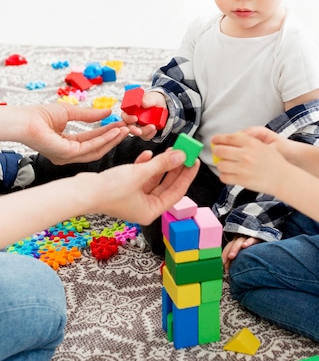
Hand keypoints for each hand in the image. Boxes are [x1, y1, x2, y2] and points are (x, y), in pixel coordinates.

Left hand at [11, 103, 129, 163]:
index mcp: (67, 144)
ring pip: (97, 150)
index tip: (119, 124)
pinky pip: (91, 148)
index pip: (91, 140)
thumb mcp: (70, 112)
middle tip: (127, 128)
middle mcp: (68, 153)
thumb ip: (89, 114)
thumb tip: (106, 111)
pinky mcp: (68, 154)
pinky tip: (114, 132)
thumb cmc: (39, 116)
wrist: (25, 120)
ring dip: (112, 139)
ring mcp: (68, 156)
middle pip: (97, 147)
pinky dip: (104, 139)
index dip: (107, 132)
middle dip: (113, 137)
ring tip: (124, 130)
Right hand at [79, 149, 199, 224]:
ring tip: (170, 149)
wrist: (81, 191)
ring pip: (154, 179)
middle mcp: (144, 207)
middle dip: (176, 168)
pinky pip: (141, 177)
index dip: (187, 176)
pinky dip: (145, 166)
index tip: (195, 162)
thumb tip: (181, 156)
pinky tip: (147, 155)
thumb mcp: (140, 174)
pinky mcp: (125, 189)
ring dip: (161, 165)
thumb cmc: (108, 190)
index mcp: (151, 211)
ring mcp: (134, 198)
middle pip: (167, 185)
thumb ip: (162, 164)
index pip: (176, 192)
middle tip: (186, 153)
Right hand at [123, 91, 165, 139]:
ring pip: (137, 133)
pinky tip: (154, 130)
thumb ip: (148, 99)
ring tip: (153, 127)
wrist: (162, 106)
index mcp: (130, 109)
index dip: (128, 118)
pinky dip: (150, 134)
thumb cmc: (153, 100)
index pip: (124, 115)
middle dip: (133, 130)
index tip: (135, 118)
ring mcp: (138, 126)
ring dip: (144, 132)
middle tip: (140, 131)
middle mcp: (132, 119)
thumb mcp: (152, 97)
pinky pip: (145, 136)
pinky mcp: (144, 131)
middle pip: (128, 127)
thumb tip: (143, 102)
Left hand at [212, 128, 287, 194]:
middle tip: (217, 153)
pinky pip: (224, 177)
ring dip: (220, 165)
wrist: (283, 178)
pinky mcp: (242, 180)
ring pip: (221, 165)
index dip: (218, 138)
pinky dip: (224, 176)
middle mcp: (245, 154)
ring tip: (224, 165)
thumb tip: (231, 141)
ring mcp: (243, 168)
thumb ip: (248, 142)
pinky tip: (228, 175)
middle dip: (216, 151)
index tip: (214, 140)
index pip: (229, 138)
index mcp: (251, 143)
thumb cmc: (274, 162)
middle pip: (221, 150)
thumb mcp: (263, 146)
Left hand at [222, 236, 261, 271]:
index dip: (224, 254)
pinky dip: (248, 242)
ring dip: (235, 248)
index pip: (228, 247)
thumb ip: (236, 261)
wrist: (267, 245)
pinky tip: (244, 246)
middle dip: (228, 252)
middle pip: (232, 244)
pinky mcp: (257, 237)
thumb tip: (227, 271)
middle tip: (225, 260)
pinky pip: (252, 238)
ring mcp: (248, 237)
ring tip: (231, 256)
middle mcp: (241, 239)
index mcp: (236, 243)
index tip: (222, 263)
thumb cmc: (253, 251)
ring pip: (240, 241)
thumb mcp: (244, 255)